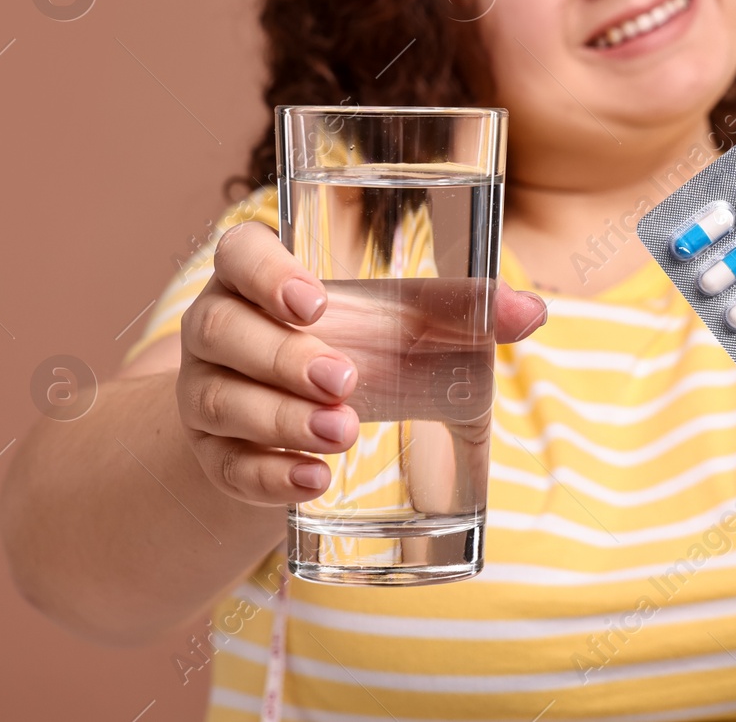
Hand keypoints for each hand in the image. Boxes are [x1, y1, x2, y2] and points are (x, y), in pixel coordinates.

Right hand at [176, 220, 547, 507]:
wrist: (298, 424)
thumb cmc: (357, 347)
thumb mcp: (405, 322)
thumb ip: (466, 309)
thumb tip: (532, 312)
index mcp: (256, 276)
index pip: (238, 254)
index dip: (266, 273)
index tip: (314, 303)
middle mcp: (217, 329)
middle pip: (222, 331)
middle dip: (284, 358)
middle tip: (347, 381)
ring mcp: (204, 394)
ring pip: (219, 402)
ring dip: (281, 419)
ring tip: (343, 433)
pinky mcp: (212, 456)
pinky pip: (225, 467)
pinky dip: (268, 477)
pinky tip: (311, 481)